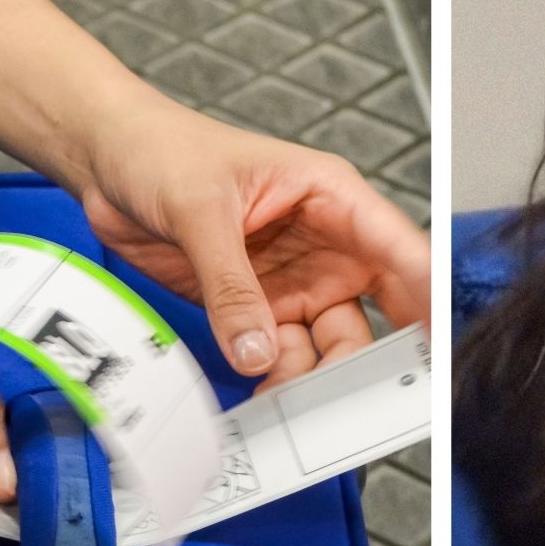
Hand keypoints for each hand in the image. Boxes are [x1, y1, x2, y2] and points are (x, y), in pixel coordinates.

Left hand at [71, 99, 429, 387]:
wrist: (105, 164)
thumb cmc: (163, 149)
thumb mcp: (200, 210)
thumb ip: (231, 284)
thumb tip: (257, 349)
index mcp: (332, 197)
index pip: (402, 250)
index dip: (430, 298)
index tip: (439, 344)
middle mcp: (326, 243)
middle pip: (380, 310)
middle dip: (373, 354)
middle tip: (360, 394)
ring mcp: (295, 279)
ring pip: (332, 342)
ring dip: (315, 374)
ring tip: (287, 396)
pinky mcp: (259, 307)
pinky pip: (284, 354)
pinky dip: (276, 378)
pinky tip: (263, 391)